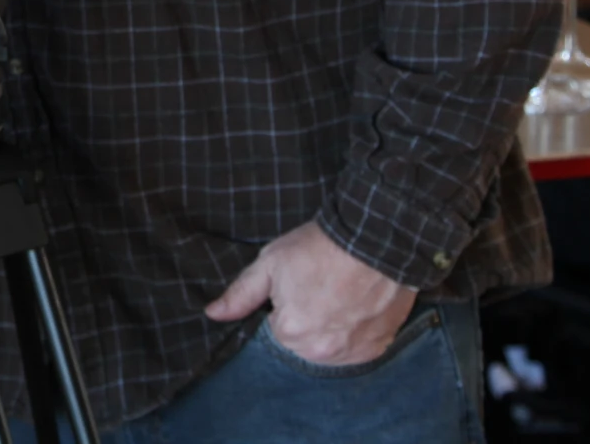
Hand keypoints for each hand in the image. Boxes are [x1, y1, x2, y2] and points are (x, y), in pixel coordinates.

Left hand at [204, 220, 417, 366]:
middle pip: (301, 345)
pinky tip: (355, 308)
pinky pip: (356, 350)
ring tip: (338, 298)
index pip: (274, 332)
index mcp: (291, 332)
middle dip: (304, 323)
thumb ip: (240, 294)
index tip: (295, 287)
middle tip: (318, 289)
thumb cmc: (319, 248)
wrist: (375, 238)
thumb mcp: (270, 263)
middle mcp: (321, 351)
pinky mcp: (377, 347)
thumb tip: (212, 314)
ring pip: (329, 351)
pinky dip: (353, 335)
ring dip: (329, 332)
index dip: (282, 308)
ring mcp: (352, 352)